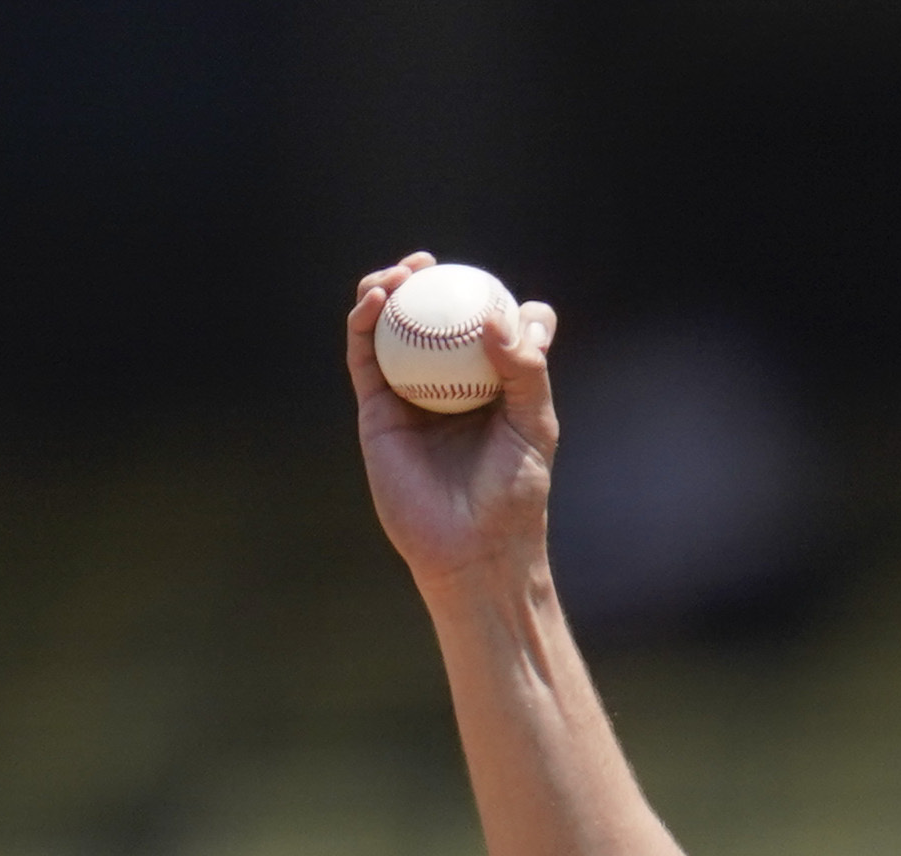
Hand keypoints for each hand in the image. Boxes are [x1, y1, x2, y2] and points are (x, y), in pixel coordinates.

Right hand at [345, 252, 564, 599]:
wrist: (473, 546)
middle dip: (427, 283)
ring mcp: (409, 396)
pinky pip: (365, 356)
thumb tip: (496, 316)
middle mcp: (447, 386)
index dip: (487, 301)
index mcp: (490, 387)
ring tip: (402, 273)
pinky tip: (378, 300)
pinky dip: (366, 322)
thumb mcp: (535, 425)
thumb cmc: (514, 492)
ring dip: (391, 291)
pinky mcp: (376, 411)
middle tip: (430, 263)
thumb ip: (525, 369)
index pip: (485, 332)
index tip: (491, 287)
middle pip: (431, 322)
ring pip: (393, 331)